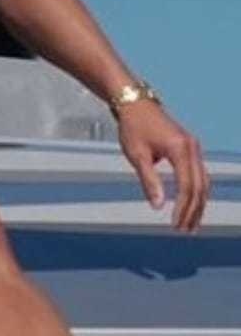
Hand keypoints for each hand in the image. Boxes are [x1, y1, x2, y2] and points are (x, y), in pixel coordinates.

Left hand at [117, 102, 208, 231]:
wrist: (135, 104)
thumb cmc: (133, 127)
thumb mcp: (137, 155)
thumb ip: (149, 181)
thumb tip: (159, 206)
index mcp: (180, 149)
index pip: (187, 186)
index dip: (182, 208)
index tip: (175, 225)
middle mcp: (192, 148)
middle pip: (200, 187)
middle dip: (194, 211)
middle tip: (185, 231)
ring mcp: (194, 148)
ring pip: (203, 182)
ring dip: (198, 204)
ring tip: (190, 224)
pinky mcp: (190, 148)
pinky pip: (199, 174)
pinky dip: (196, 191)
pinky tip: (191, 205)